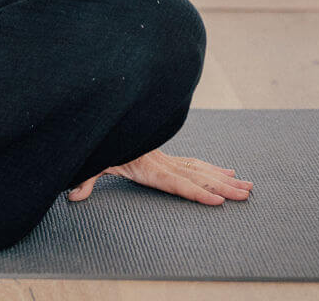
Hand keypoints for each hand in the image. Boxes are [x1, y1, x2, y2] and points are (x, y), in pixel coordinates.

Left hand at [67, 148, 250, 204]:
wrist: (103, 118)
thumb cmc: (99, 143)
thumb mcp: (91, 161)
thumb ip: (84, 180)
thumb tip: (71, 197)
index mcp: (148, 168)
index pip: (178, 183)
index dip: (198, 193)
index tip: (219, 201)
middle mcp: (162, 163)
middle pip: (198, 177)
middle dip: (223, 187)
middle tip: (247, 194)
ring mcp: (166, 159)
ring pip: (201, 170)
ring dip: (225, 179)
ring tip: (247, 187)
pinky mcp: (166, 158)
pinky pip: (194, 164)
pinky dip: (213, 169)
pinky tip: (228, 172)